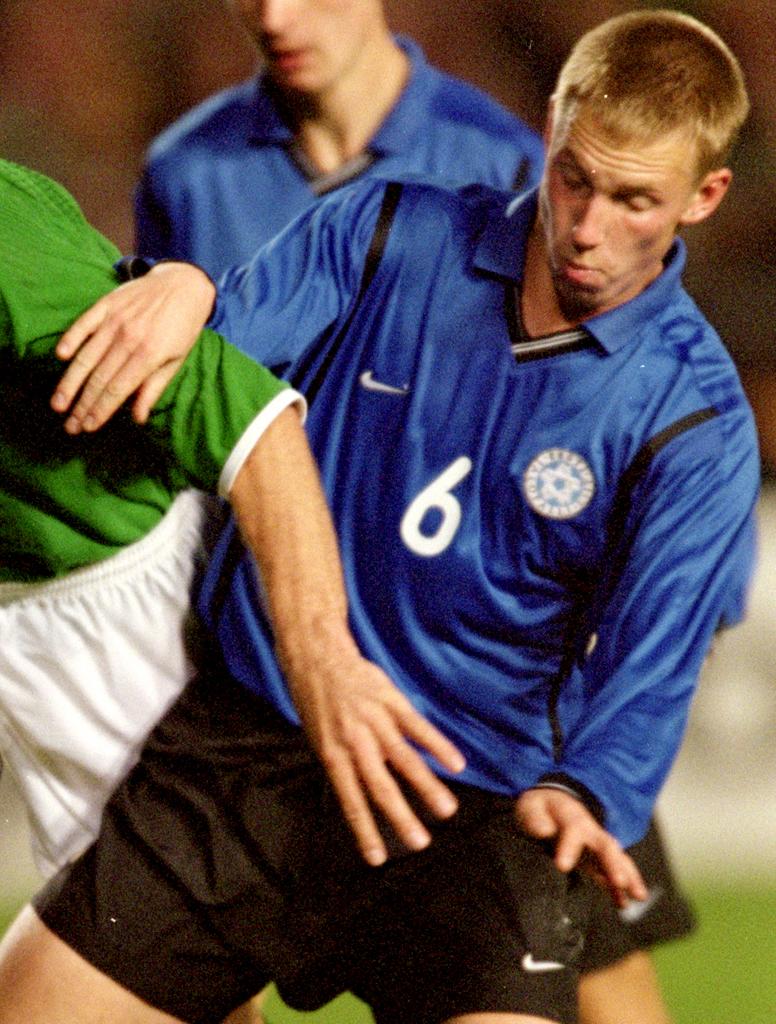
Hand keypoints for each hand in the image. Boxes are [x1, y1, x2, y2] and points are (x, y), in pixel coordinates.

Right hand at [50, 261, 214, 432]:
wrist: (184, 285)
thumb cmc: (182, 328)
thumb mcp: (176, 360)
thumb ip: (154, 388)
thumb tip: (139, 418)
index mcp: (149, 355)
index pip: (118, 389)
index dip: (101, 410)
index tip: (88, 427)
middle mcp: (129, 338)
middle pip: (99, 378)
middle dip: (82, 405)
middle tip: (69, 426)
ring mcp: (115, 320)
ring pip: (87, 356)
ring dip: (71, 382)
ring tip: (58, 403)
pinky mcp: (106, 305)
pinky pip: (83, 324)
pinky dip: (71, 339)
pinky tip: (61, 357)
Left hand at [280, 623, 465, 867]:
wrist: (316, 656)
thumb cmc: (315, 701)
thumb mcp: (318, 737)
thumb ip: (341, 763)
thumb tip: (360, 794)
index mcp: (332, 755)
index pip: (350, 801)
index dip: (364, 830)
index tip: (377, 858)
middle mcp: (354, 742)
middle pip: (380, 786)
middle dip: (401, 817)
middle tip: (421, 844)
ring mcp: (374, 720)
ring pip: (404, 759)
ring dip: (426, 787)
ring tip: (447, 811)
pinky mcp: (391, 700)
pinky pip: (417, 726)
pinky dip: (437, 745)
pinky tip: (456, 764)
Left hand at [515, 787, 646, 906]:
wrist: (551, 803)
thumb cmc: (540, 807)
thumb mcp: (531, 806)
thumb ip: (535, 817)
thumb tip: (544, 830)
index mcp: (571, 815)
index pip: (573, 829)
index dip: (570, 847)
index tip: (562, 866)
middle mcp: (589, 829)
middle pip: (605, 844)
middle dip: (613, 863)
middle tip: (619, 881)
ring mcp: (595, 844)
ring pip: (616, 858)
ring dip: (628, 876)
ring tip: (638, 895)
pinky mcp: (595, 859)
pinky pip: (610, 873)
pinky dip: (618, 889)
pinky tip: (623, 904)